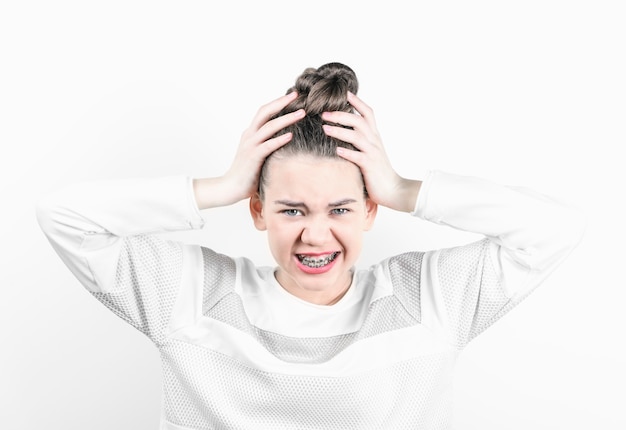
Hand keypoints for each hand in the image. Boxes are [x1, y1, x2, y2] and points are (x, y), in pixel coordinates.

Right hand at [196, 92, 304, 208]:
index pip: (264, 112)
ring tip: (301, 113)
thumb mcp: (259, 154)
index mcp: (251, 133)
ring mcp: (250, 146)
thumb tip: (288, 140)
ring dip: (286, 118)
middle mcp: (249, 135)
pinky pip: (267, 146)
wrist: (230, 187)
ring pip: (268, 127)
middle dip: (281, 103)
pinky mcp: (252, 158)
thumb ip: (268, 145)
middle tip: (296, 95)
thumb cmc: (247, 173)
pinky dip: (279, 140)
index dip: (277, 102)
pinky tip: (291, 135)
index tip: (292, 96)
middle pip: (265, 112)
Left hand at [321, 92, 419, 211]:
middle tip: (324, 113)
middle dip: (341, 114)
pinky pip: (358, 157)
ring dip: (339, 131)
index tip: (344, 92)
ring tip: (325, 128)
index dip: (357, 101)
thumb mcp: (371, 152)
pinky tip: (336, 150)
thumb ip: (360, 141)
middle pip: (359, 121)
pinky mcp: (370, 166)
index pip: (367, 112)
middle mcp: (374, 141)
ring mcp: (373, 153)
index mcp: (374, 135)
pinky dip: (347, 152)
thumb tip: (344, 132)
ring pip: (356, 136)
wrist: (394, 189)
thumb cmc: (378, 171)